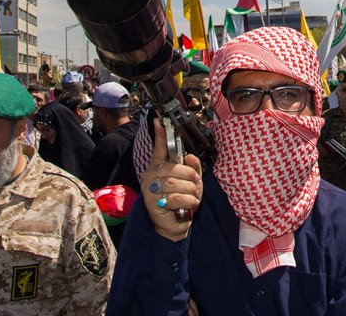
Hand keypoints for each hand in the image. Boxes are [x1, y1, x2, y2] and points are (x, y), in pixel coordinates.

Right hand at [140, 119, 202, 241]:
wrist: (173, 225)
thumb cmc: (181, 200)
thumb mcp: (192, 181)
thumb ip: (192, 167)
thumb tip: (189, 156)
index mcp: (160, 167)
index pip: (159, 148)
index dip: (159, 134)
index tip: (159, 120)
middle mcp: (151, 176)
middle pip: (174, 168)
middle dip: (190, 177)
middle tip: (195, 184)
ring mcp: (150, 190)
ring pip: (176, 184)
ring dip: (191, 191)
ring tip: (192, 197)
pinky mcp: (153, 204)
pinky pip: (177, 198)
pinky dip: (188, 202)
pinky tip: (187, 206)